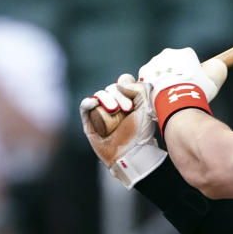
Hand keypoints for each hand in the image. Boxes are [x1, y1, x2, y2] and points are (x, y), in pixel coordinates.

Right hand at [80, 73, 165, 188]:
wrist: (131, 153)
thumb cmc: (140, 133)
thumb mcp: (147, 107)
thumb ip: (140, 88)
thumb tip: (121, 83)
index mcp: (128, 99)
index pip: (123, 80)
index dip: (127, 84)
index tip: (134, 98)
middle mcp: (114, 104)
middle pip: (112, 87)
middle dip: (119, 95)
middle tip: (127, 109)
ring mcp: (101, 112)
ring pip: (99, 94)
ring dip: (107, 99)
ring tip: (114, 111)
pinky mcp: (89, 121)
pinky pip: (85, 105)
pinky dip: (90, 102)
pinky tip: (95, 103)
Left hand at [137, 46, 223, 106]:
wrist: (175, 103)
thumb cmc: (197, 92)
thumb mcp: (214, 81)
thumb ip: (217, 69)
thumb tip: (217, 64)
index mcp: (185, 53)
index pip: (189, 60)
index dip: (191, 73)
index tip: (191, 84)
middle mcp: (168, 53)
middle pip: (173, 64)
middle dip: (175, 74)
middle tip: (178, 90)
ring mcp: (154, 63)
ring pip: (160, 71)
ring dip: (163, 80)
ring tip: (168, 95)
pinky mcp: (144, 74)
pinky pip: (149, 79)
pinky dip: (152, 86)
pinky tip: (158, 96)